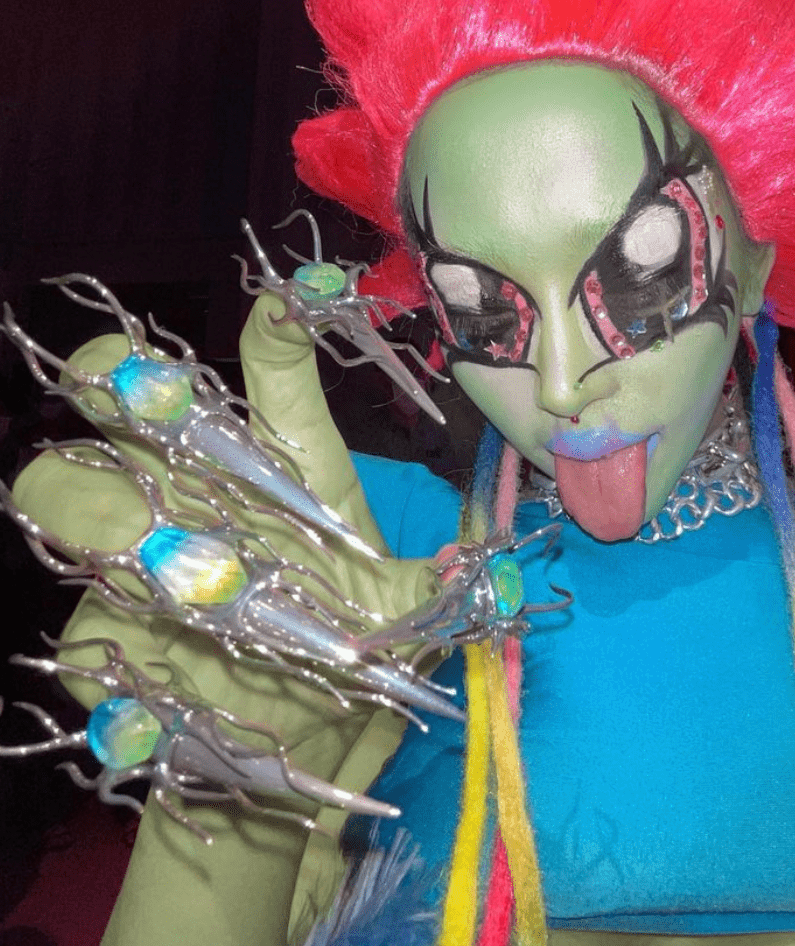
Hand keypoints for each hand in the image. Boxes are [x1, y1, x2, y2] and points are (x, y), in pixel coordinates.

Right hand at [8, 293, 438, 945]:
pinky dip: (115, 656)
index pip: (267, 366)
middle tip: (155, 416)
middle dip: (118, 391)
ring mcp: (128, 556)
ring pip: (61, 487)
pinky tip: (161, 694)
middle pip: (115, 395)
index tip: (289, 306)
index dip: (275, 327)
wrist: (296, 746)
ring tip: (183, 580)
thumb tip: (476, 567)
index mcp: (270, 462)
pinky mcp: (99, 643)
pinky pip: (77, 629)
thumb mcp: (395, 610)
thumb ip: (429, 585)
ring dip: (106, 520)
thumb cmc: (346, 643)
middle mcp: (188, 489)